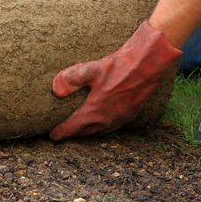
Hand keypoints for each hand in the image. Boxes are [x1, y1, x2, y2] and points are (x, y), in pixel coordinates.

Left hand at [50, 22, 181, 140]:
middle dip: (74, 134)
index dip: (61, 132)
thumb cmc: (119, 66)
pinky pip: (113, 126)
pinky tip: (102, 121)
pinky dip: (103, 127)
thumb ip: (70, 79)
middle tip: (64, 134)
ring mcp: (120, 118)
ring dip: (89, 132)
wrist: (148, 65)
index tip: (52, 136)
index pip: (74, 127)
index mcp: (95, 111)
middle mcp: (107, 119)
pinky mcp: (131, 113)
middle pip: (86, 132)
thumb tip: (55, 90)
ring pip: (100, 131)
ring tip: (80, 130)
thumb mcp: (90, 69)